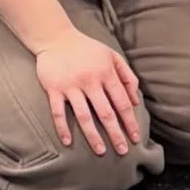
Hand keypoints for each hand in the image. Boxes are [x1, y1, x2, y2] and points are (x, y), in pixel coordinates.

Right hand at [34, 30, 141, 156]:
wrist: (56, 37)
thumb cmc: (87, 49)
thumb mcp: (112, 56)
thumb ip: (127, 75)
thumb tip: (136, 100)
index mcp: (106, 73)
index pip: (122, 102)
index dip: (130, 121)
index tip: (135, 137)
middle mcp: (90, 80)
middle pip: (105, 113)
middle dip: (115, 133)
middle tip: (123, 150)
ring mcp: (70, 86)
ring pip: (83, 116)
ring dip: (93, 135)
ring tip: (100, 151)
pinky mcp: (53, 89)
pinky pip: (58, 112)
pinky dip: (62, 127)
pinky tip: (68, 142)